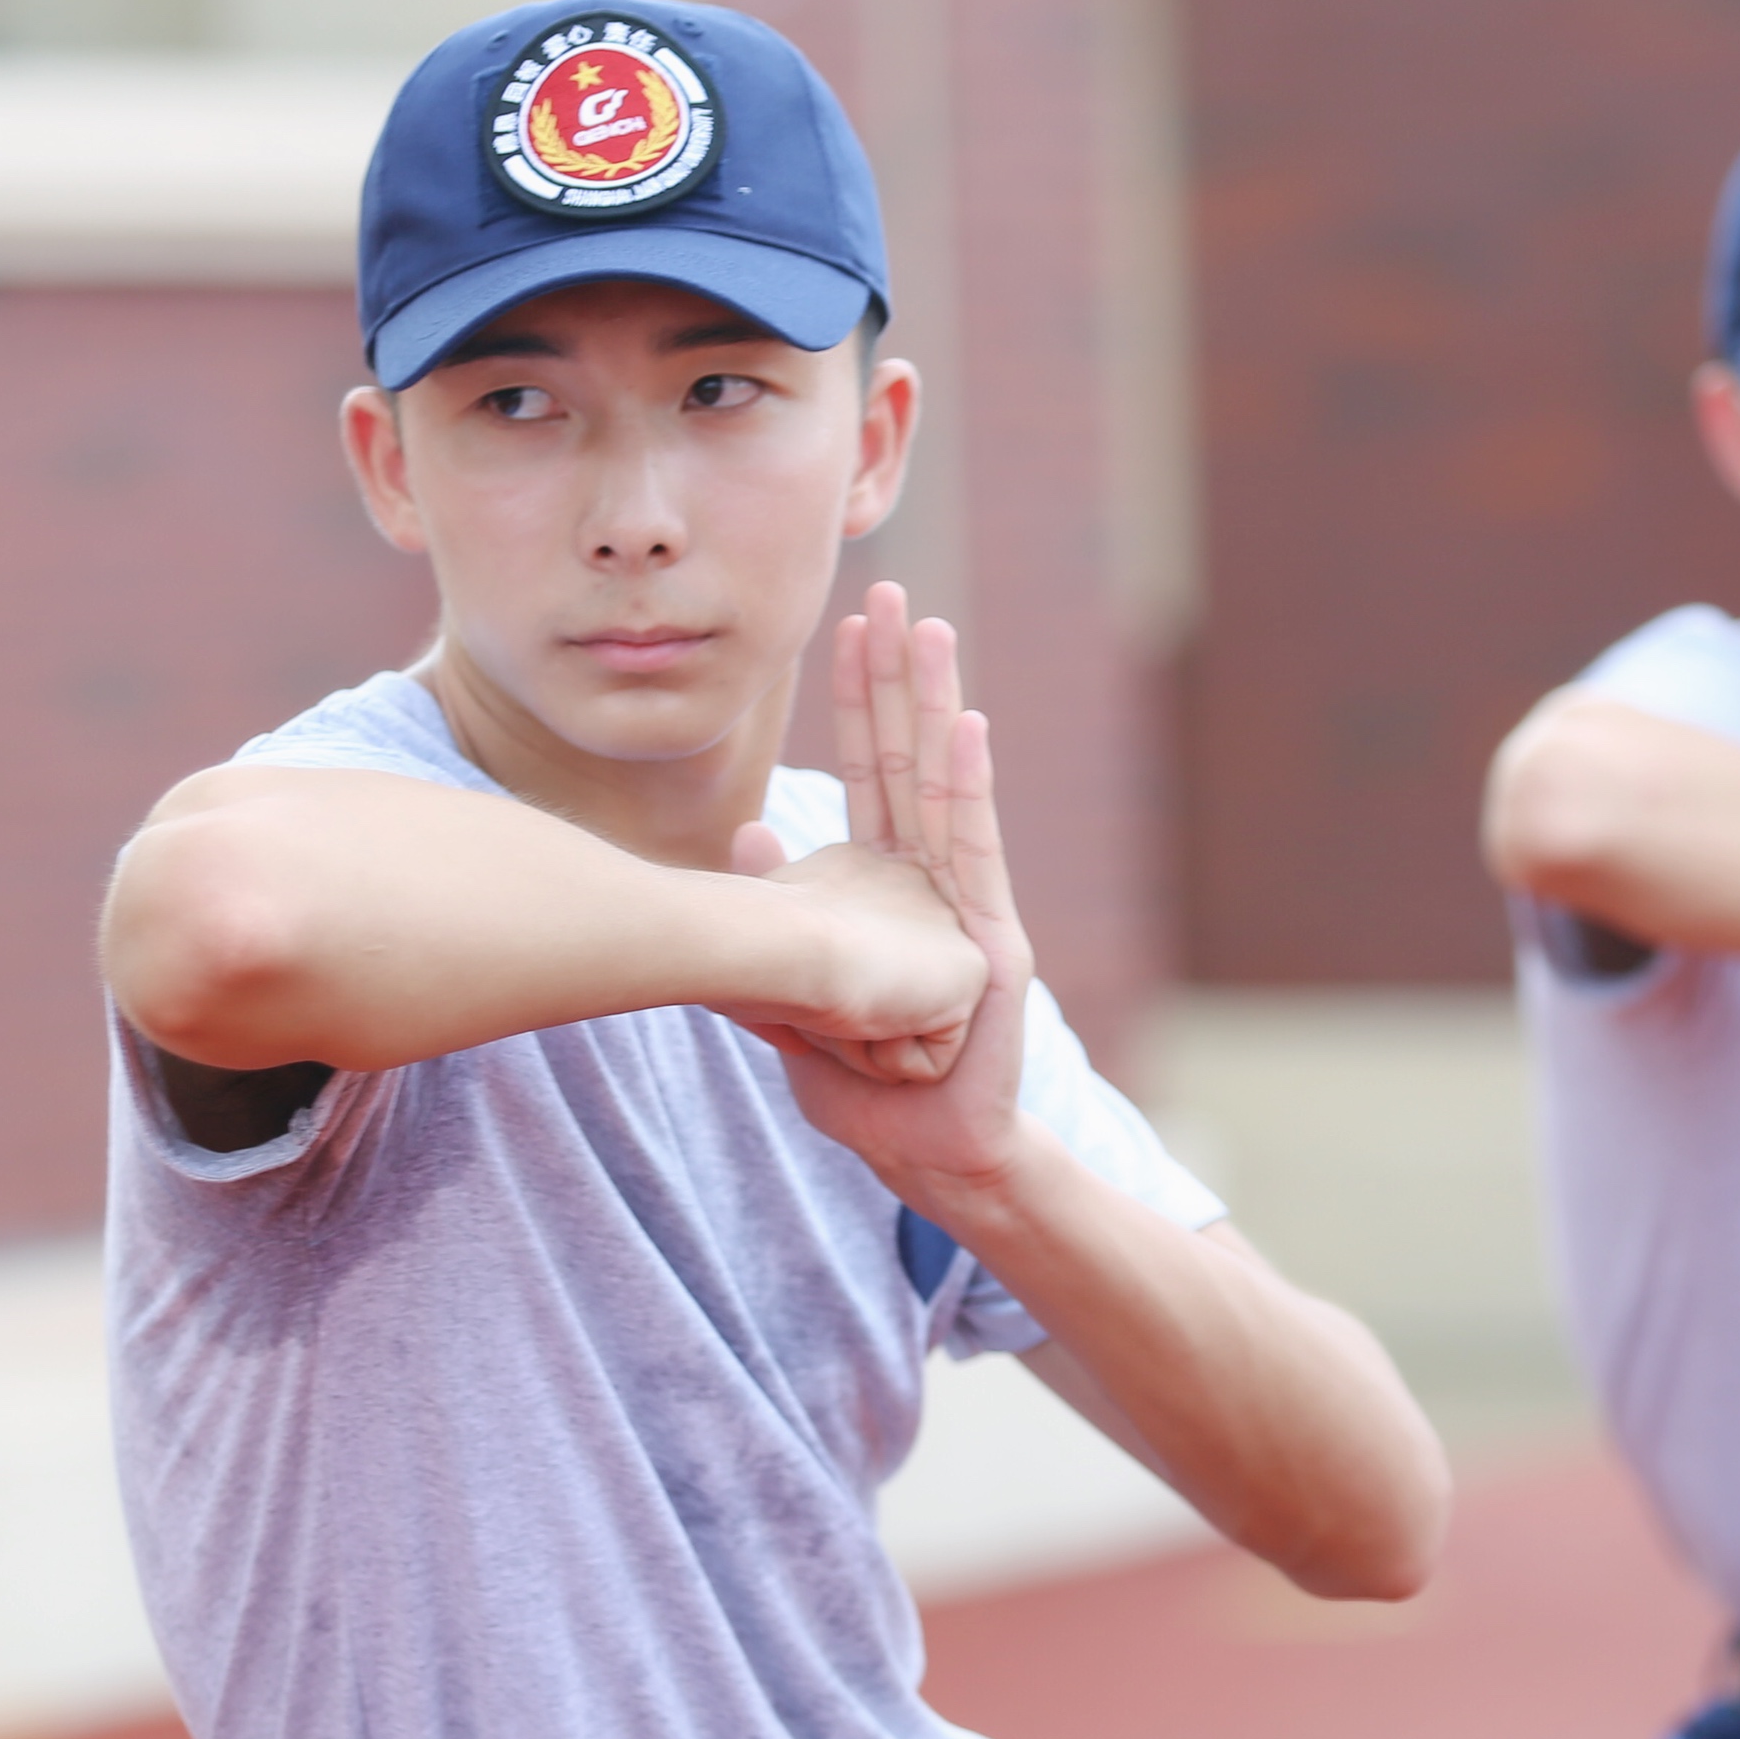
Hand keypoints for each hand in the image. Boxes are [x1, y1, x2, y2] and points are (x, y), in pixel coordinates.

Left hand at [724, 582, 1037, 1200]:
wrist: (921, 1148)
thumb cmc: (863, 1080)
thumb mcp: (793, 990)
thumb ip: (770, 917)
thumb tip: (747, 832)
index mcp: (887, 882)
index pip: (870, 771)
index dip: (855, 699)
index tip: (844, 626)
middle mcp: (932, 880)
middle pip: (908, 758)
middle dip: (895, 675)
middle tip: (887, 590)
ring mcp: (967, 906)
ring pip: (945, 786)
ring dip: (934, 704)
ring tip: (927, 630)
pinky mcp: (992, 945)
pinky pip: (976, 854)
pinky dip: (970, 787)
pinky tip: (965, 724)